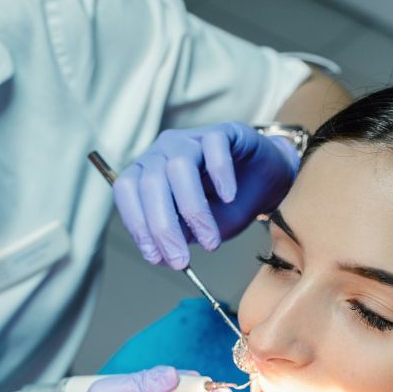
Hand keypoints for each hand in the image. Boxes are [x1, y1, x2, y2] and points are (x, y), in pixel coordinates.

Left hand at [112, 122, 299, 268]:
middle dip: (164, 227)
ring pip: (179, 167)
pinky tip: (229, 197)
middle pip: (152, 183)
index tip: (155, 257)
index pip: (127, 192)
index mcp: (146, 173)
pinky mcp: (222, 132)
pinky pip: (214, 146)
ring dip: (193, 210)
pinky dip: (220, 173)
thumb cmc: (225, 206)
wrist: (265, 183)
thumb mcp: (198, 230)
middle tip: (181, 260)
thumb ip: (178, 237)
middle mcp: (162, 152)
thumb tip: (161, 257)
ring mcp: (191, 139)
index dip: (137, 225)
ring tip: (211, 240)